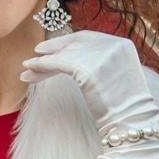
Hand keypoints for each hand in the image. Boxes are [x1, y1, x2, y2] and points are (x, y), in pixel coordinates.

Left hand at [20, 31, 158, 136]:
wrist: (132, 121)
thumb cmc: (124, 104)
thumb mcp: (118, 73)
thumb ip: (103, 60)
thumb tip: (78, 58)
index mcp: (122, 44)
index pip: (88, 38)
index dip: (66, 41)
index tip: (51, 47)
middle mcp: (112, 46)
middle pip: (74, 45)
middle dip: (53, 49)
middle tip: (35, 54)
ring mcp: (100, 56)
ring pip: (63, 55)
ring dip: (42, 62)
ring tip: (26, 68)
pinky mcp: (86, 69)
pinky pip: (58, 65)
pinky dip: (42, 67)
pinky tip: (29, 72)